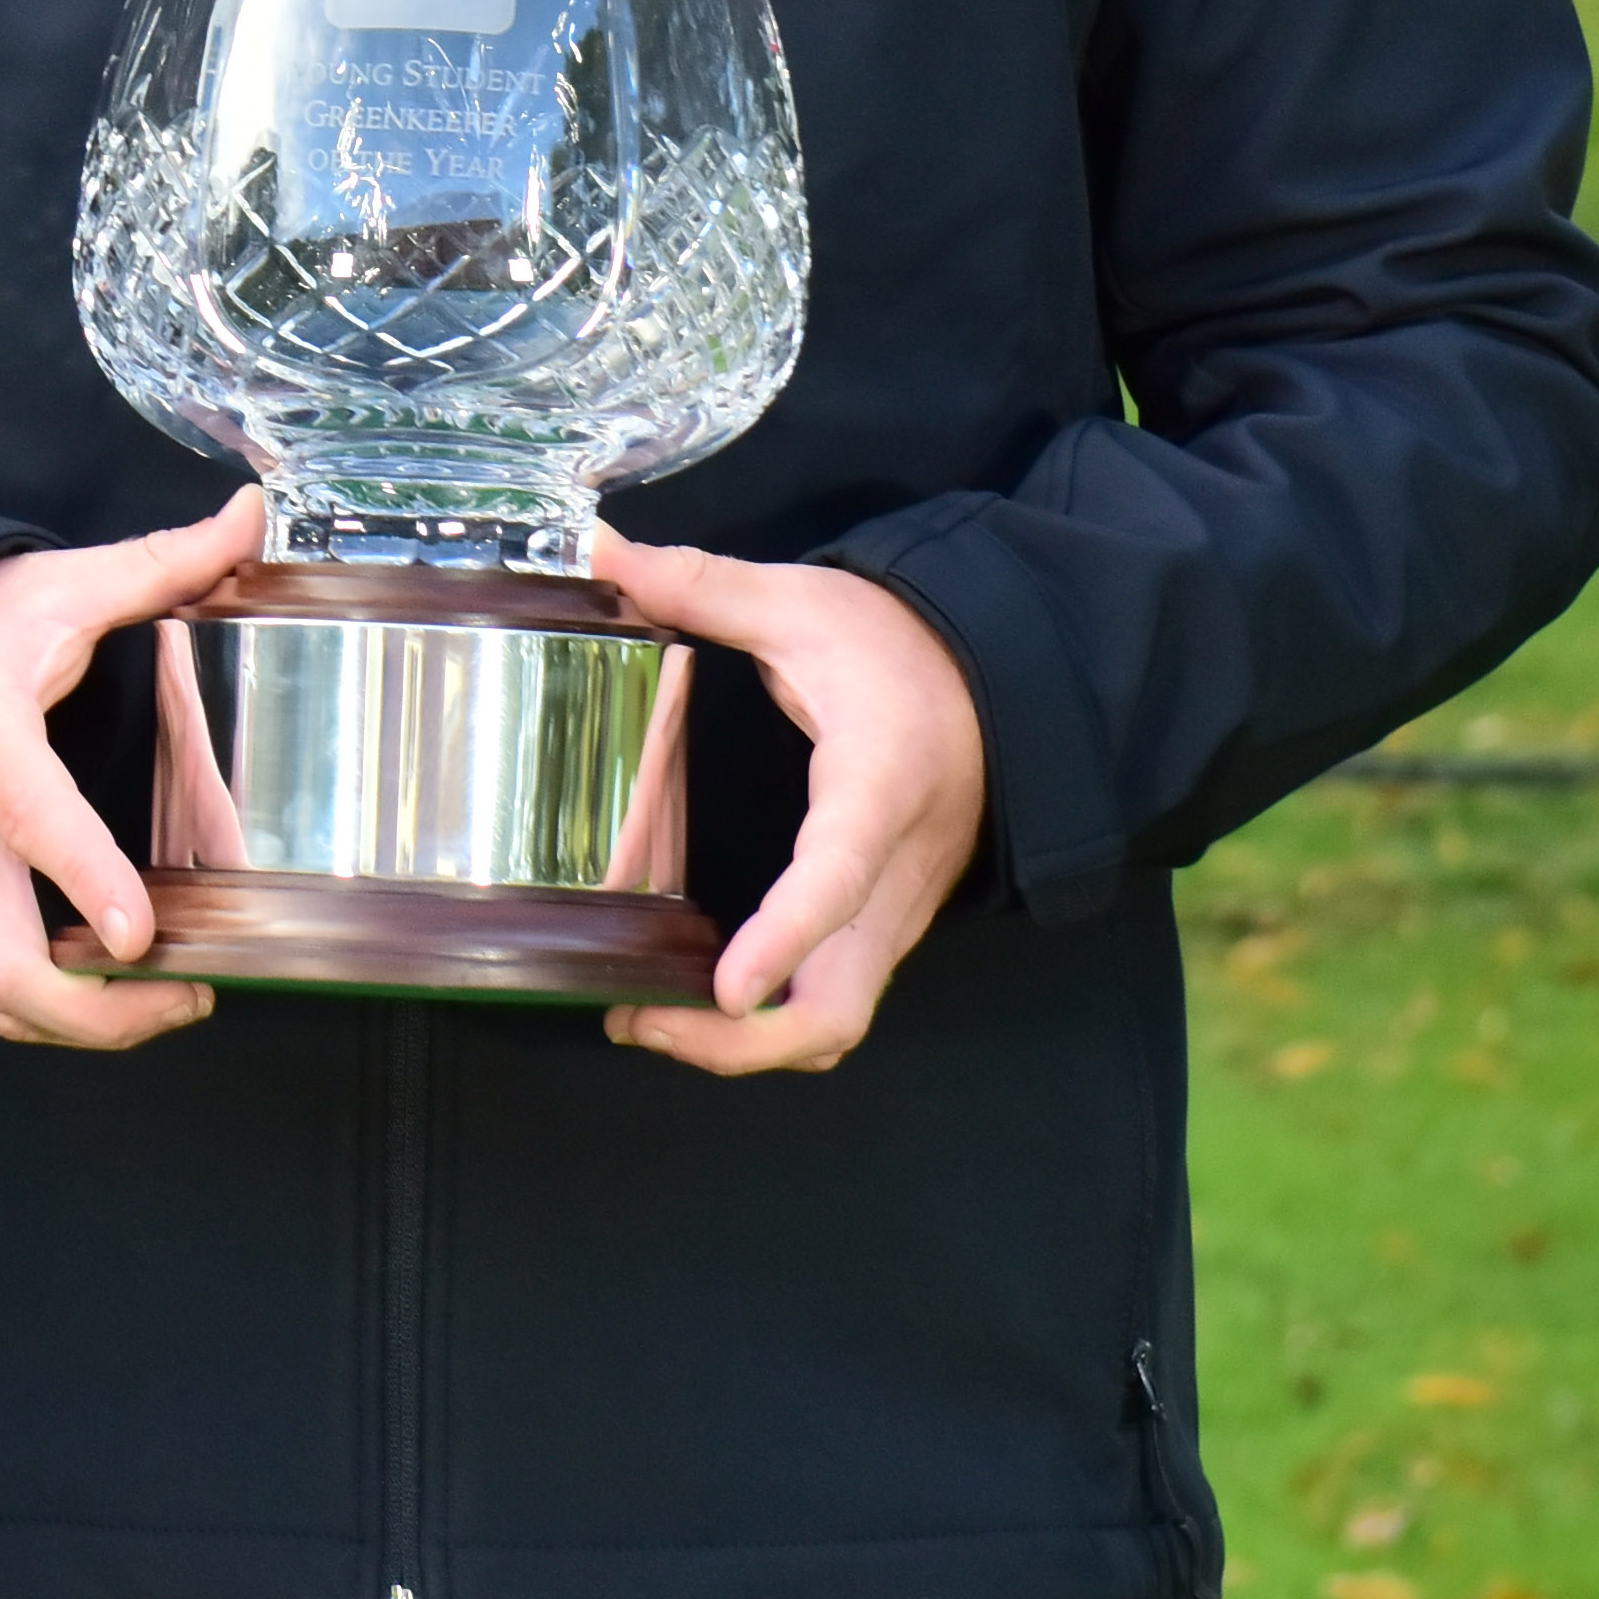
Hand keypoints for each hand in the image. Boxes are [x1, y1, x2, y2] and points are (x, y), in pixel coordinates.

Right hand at [0, 493, 266, 1050]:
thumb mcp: (53, 587)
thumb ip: (158, 566)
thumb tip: (247, 517)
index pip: (28, 813)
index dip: (85, 878)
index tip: (141, 933)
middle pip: (3, 963)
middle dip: (99, 1013)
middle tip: (188, 994)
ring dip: (83, 1021)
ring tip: (168, 997)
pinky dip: (48, 1002)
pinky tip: (107, 978)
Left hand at [583, 530, 988, 1076]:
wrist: (998, 677)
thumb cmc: (899, 644)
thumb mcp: (804, 604)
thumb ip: (701, 586)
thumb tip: (600, 550)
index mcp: (878, 786)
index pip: (839, 877)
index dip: (785, 938)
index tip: (727, 988)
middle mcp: (896, 873)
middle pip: (841, 1002)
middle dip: (743, 1043)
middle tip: (641, 1018)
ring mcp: (897, 911)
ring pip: (839, 1020)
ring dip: (749, 1047)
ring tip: (648, 1020)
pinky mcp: (886, 926)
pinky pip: (836, 999)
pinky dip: (771, 1023)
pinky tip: (696, 999)